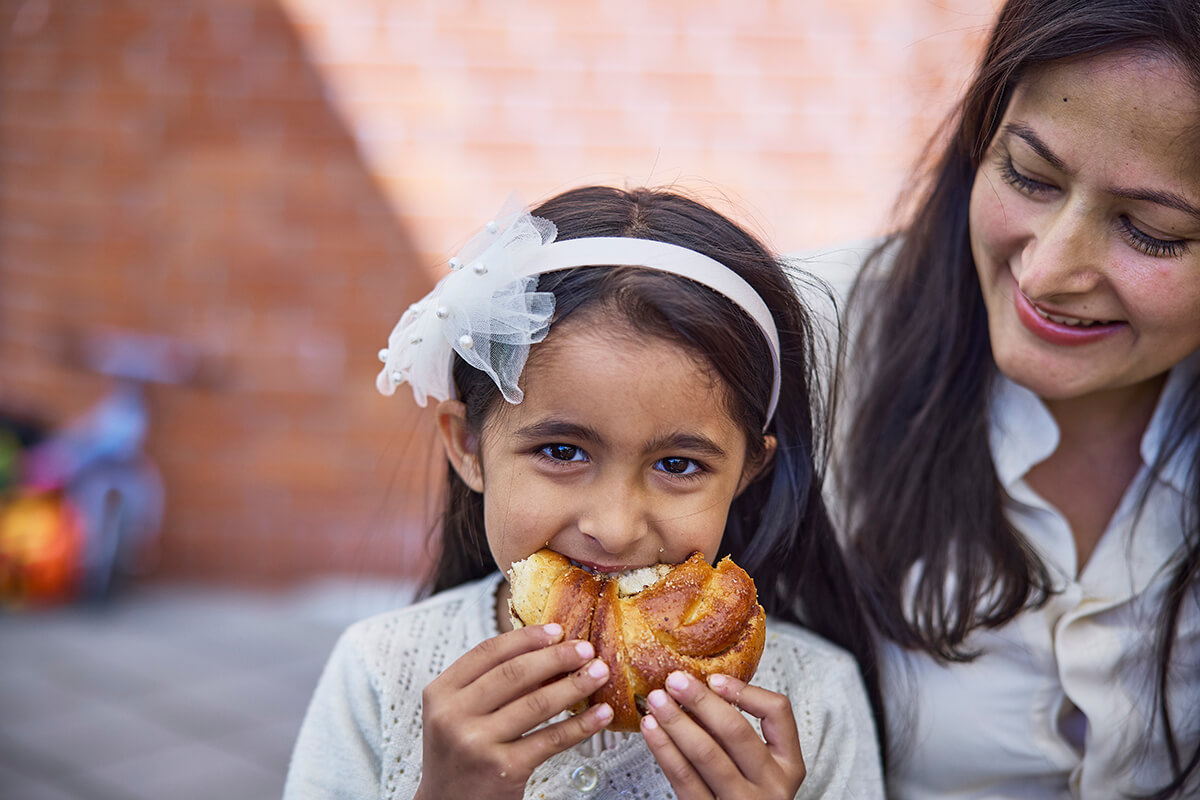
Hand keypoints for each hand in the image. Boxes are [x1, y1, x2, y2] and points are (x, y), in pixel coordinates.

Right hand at [414, 623, 612, 799]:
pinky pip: (551, 739)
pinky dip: (581, 725)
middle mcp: (453, 716)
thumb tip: (544, 650)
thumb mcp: (458, 713)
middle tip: (586, 648)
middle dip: (556, 657)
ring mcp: (477, 743)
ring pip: (537, 704)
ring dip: (575, 686)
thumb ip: (487, 683)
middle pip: (514, 674)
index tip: (556, 630)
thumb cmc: (459, 755)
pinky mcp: (503, 769)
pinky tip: (600, 715)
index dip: (525, 638)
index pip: (487, 652)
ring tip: (599, 673)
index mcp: (441, 693)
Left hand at [640, 670, 805, 799]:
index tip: (715, 678)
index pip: (778, 713)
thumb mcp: (761, 768)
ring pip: (706, 753)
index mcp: (788, 766)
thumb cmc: (748, 797)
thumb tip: (702, 689)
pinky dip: (664, 748)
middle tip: (676, 681)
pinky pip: (684, 778)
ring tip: (657, 701)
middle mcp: (770, 785)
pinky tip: (652, 730)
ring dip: (676, 721)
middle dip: (700, 701)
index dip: (745, 691)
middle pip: (735, 731)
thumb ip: (742, 736)